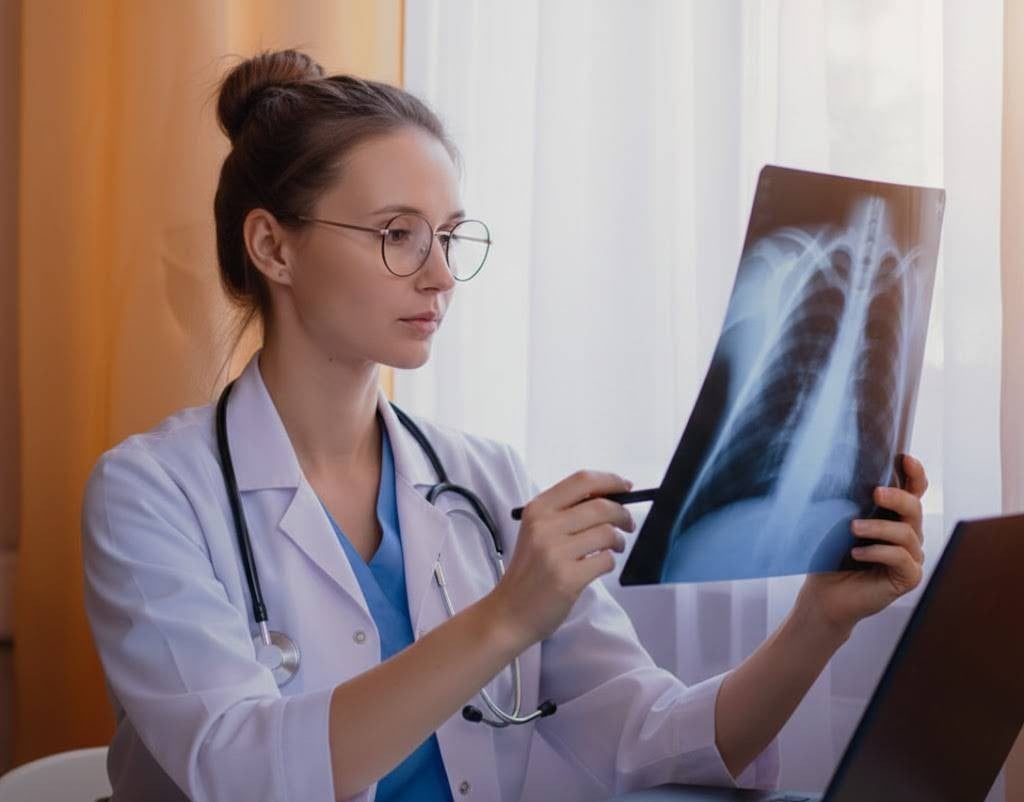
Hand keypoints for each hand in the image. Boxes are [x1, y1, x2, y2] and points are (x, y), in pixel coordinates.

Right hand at [489, 470, 634, 647]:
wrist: (509, 612)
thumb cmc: (528, 572)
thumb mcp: (536, 532)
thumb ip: (565, 513)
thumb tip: (607, 496)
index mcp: (537, 509)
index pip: (582, 481)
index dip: (610, 481)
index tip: (625, 487)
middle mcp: (544, 527)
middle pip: (601, 506)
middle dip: (623, 514)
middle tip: (628, 523)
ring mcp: (555, 553)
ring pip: (607, 533)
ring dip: (619, 540)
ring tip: (614, 547)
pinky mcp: (568, 578)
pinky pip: (606, 560)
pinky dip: (609, 562)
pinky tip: (599, 565)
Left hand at [796, 454, 928, 637]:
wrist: (825, 595)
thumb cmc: (831, 557)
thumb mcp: (838, 524)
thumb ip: (850, 503)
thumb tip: (844, 474)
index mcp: (894, 518)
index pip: (914, 491)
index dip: (915, 474)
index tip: (904, 458)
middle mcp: (908, 536)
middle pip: (915, 508)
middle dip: (897, 497)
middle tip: (876, 492)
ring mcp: (910, 557)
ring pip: (907, 534)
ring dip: (879, 528)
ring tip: (853, 528)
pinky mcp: (908, 578)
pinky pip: (902, 559)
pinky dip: (878, 552)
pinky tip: (857, 553)